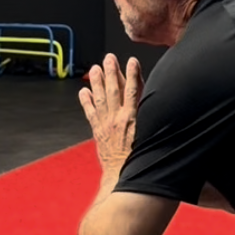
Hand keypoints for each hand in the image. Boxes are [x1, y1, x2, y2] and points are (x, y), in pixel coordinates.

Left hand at [79, 53, 143, 173]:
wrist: (123, 176)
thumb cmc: (139, 159)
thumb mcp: (150, 136)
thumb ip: (148, 119)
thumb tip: (150, 104)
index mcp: (133, 119)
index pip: (133, 91)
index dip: (133, 75)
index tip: (132, 62)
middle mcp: (118, 119)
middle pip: (114, 90)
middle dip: (112, 72)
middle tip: (109, 58)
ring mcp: (106, 125)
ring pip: (101, 98)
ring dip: (97, 82)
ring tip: (95, 68)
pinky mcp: (98, 132)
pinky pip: (90, 113)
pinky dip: (86, 101)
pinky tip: (84, 91)